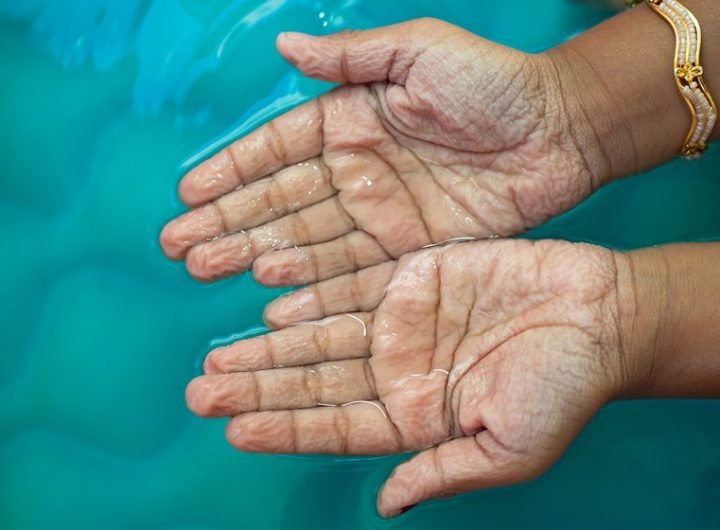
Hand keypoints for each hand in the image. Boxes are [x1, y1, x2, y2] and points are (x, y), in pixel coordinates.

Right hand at [160, 19, 602, 283]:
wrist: (560, 131)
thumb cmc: (495, 82)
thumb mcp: (419, 52)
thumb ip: (351, 57)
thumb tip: (283, 46)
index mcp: (351, 120)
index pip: (277, 149)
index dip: (232, 171)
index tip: (187, 193)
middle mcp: (357, 171)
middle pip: (280, 201)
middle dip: (228, 222)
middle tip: (180, 247)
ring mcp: (380, 214)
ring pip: (305, 238)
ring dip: (254, 253)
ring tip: (209, 269)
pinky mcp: (408, 249)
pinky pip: (350, 269)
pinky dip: (311, 282)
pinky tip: (272, 293)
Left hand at [185, 239, 628, 515]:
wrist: (601, 316)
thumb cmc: (564, 387)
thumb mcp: (509, 448)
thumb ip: (441, 473)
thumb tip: (384, 504)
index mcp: (414, 415)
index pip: (333, 426)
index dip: (283, 428)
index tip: (233, 429)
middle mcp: (398, 369)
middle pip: (313, 381)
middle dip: (258, 387)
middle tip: (202, 390)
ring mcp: (401, 322)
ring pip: (319, 335)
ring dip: (269, 347)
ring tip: (219, 357)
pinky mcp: (413, 276)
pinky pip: (350, 286)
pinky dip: (310, 296)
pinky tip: (270, 306)